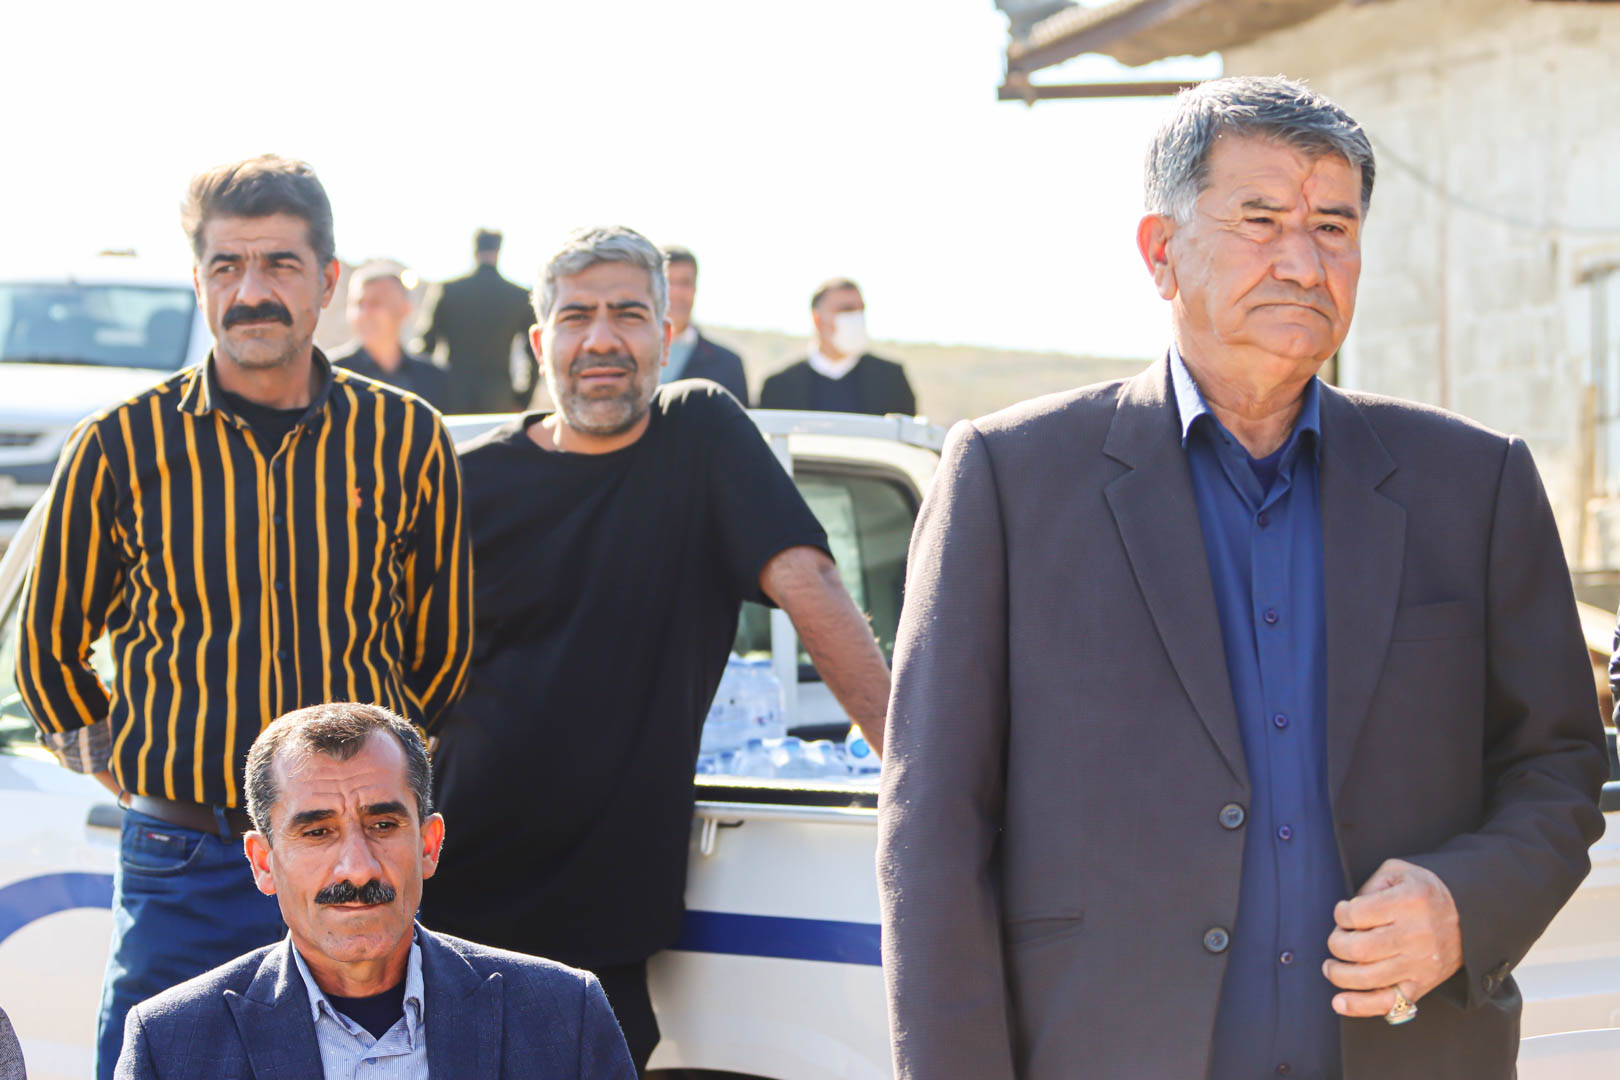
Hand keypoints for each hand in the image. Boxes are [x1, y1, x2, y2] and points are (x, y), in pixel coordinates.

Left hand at [1322, 858, 1462, 1018]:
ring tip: (1331, 968)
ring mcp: (1419, 963)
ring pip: (1367, 978)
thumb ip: (1370, 885)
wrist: (1470, 918)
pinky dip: (1360, 1006)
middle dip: (1336, 944)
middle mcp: (1415, 934)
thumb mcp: (1399, 872)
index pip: (1355, 914)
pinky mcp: (1422, 984)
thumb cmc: (1424, 893)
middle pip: (1358, 949)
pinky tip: (1339, 1002)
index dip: (1340, 914)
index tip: (1344, 913)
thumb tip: (1346, 914)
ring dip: (1339, 975)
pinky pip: (1387, 1002)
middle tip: (1338, 939)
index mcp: (1409, 901)